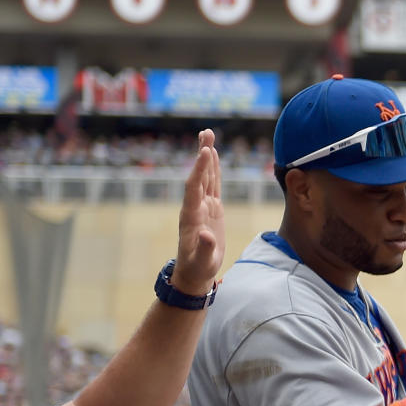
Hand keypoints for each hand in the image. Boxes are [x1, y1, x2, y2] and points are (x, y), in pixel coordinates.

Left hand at [169, 129, 225, 295]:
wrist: (195, 273)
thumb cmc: (198, 267)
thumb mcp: (202, 261)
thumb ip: (205, 247)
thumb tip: (207, 235)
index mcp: (191, 215)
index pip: (195, 188)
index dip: (200, 170)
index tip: (206, 151)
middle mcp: (195, 206)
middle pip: (199, 176)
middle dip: (202, 155)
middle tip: (206, 133)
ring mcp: (203, 206)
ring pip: (205, 177)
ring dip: (207, 157)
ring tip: (207, 135)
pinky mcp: (211, 209)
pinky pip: (213, 185)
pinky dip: (213, 170)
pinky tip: (213, 156)